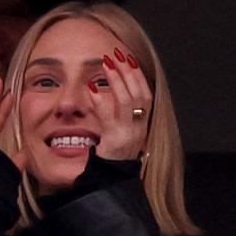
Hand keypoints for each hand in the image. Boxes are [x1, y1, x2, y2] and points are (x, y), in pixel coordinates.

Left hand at [93, 47, 151, 161]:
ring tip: (106, 64)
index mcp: (142, 123)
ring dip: (117, 80)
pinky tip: (92, 89)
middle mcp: (139, 126)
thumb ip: (116, 113)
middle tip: (116, 55)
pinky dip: (101, 102)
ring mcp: (129, 133)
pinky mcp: (115, 140)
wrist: (110, 181)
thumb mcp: (119, 131)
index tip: (128, 58)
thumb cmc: (111, 156)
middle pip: (139, 93)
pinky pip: (109, 118)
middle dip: (128, 71)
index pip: (144, 93)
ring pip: (128, 101)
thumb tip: (104, 90)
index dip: (138, 75)